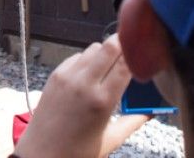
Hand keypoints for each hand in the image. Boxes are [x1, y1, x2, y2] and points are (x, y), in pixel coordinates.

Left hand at [14, 34, 134, 157]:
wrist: (41, 154)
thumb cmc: (78, 152)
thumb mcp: (111, 140)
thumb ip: (134, 122)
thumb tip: (152, 111)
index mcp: (103, 100)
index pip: (125, 63)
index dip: (136, 57)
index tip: (143, 59)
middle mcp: (85, 83)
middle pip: (109, 46)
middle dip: (122, 46)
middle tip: (130, 53)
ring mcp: (67, 76)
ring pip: (93, 48)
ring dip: (104, 53)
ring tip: (109, 68)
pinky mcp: (55, 75)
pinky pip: (76, 56)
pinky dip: (87, 60)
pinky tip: (90, 74)